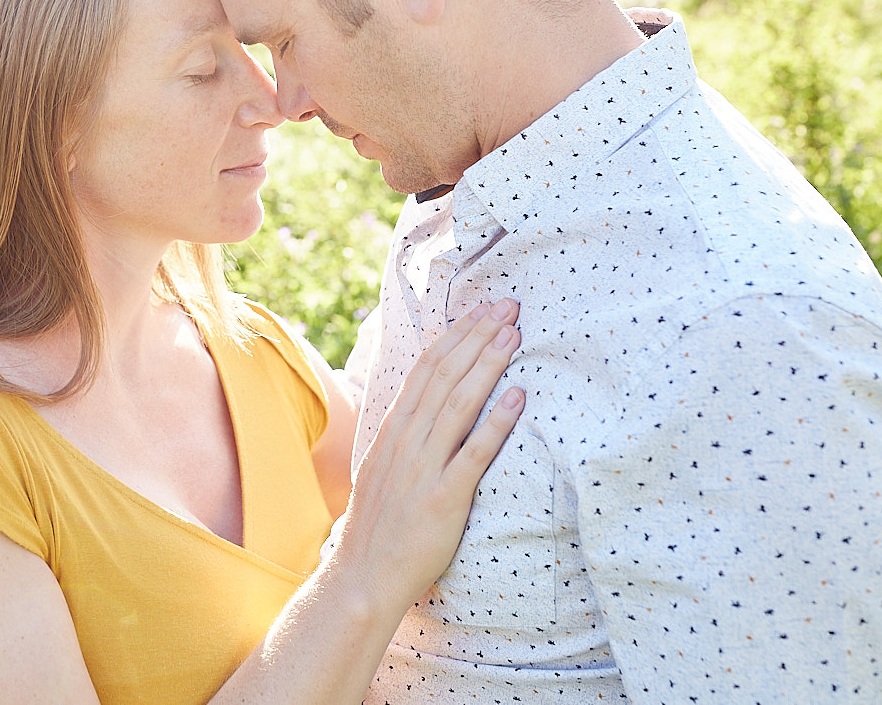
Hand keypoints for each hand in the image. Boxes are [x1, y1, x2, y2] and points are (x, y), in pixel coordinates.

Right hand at [328, 299, 524, 617]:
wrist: (364, 574)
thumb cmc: (382, 523)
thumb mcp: (386, 465)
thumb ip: (408, 433)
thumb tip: (431, 403)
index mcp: (394, 428)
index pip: (426, 368)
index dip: (457, 336)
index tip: (483, 311)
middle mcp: (406, 440)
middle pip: (445, 375)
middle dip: (478, 337)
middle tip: (510, 307)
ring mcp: (423, 467)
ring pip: (458, 404)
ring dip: (488, 365)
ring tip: (515, 335)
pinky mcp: (443, 497)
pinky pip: (472, 453)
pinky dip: (495, 422)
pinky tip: (517, 397)